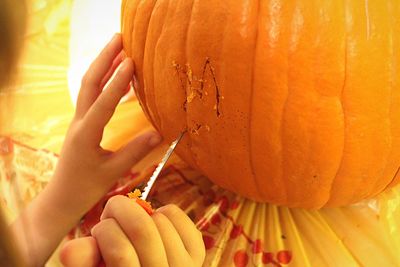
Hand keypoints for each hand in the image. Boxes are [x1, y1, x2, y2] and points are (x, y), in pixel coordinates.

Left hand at [50, 33, 160, 215]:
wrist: (62, 196)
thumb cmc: (86, 187)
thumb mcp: (112, 172)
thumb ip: (135, 152)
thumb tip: (159, 134)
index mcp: (86, 134)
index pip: (103, 103)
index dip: (117, 83)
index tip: (130, 61)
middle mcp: (79, 122)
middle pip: (89, 83)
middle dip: (104, 58)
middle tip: (120, 38)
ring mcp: (78, 121)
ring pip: (88, 86)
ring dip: (103, 65)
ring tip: (120, 49)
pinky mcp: (82, 123)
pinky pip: (92, 95)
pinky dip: (104, 81)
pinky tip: (115, 75)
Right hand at [60, 196, 205, 266]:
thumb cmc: (118, 266)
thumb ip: (85, 260)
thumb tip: (68, 250)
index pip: (120, 252)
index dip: (103, 231)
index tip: (100, 232)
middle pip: (142, 228)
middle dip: (121, 210)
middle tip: (114, 216)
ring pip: (160, 220)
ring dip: (141, 215)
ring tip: (134, 229)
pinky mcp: (197, 252)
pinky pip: (176, 215)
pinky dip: (163, 213)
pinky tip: (156, 226)